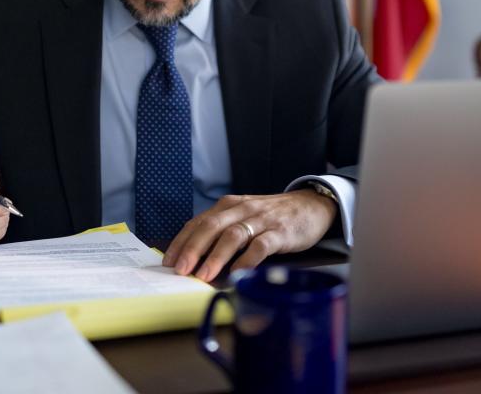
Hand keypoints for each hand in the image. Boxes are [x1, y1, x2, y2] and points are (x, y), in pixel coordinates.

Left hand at [162, 189, 337, 281]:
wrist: (312, 205)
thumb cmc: (273, 215)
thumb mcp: (244, 215)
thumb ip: (223, 230)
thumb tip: (195, 256)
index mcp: (229, 206)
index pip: (199, 222)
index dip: (182, 241)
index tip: (168, 261)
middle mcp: (242, 210)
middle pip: (211, 227)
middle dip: (193, 248)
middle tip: (180, 269)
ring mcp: (262, 220)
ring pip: (233, 236)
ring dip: (216, 256)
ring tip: (203, 275)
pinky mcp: (280, 232)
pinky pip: (261, 246)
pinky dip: (247, 260)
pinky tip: (237, 273)